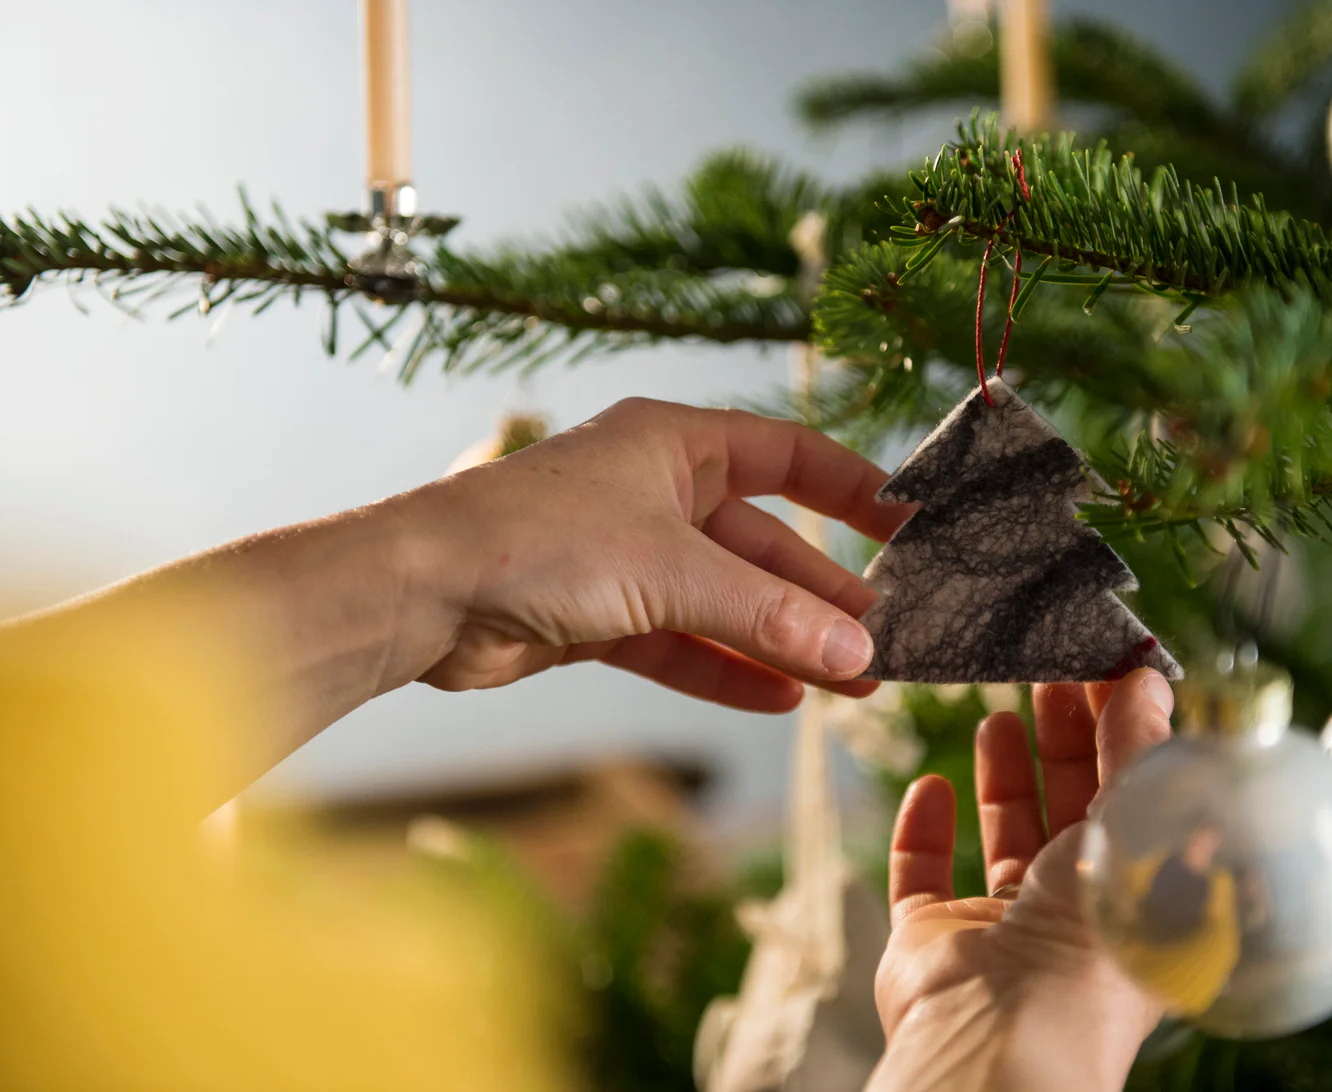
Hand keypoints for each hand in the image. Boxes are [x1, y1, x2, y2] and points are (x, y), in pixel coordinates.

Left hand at [393, 397, 911, 710]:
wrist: (421, 591)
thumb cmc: (537, 540)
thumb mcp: (671, 571)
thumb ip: (766, 614)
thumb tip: (857, 653)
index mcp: (675, 443)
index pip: (789, 456)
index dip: (852, 489)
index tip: (909, 526)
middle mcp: (654, 491)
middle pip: (761, 543)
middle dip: (820, 594)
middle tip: (884, 639)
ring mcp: (626, 555)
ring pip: (724, 600)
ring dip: (782, 641)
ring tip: (852, 683)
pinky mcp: (597, 614)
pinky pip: (681, 641)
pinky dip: (725, 668)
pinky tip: (780, 698)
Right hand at [868, 671, 1175, 1091]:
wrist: (1000, 1033)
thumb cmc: (1087, 944)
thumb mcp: (1127, 830)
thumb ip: (1135, 753)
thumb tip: (1146, 682)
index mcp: (1136, 903)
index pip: (1134, 801)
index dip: (1124, 736)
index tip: (1110, 672)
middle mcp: (1072, 918)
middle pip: (1069, 812)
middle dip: (1064, 740)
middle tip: (1052, 670)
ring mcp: (1001, 932)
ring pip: (1003, 839)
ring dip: (1003, 775)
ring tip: (999, 712)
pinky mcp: (934, 942)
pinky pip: (925, 876)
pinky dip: (925, 829)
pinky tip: (931, 785)